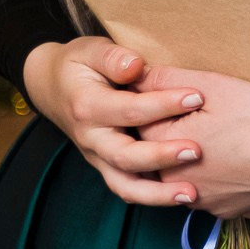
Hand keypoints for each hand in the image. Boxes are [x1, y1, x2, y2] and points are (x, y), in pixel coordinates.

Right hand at [21, 36, 203, 207]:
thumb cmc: (80, 65)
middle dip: (162, 156)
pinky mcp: (106, 167)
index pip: (130, 110)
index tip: (197, 97)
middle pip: (125, 156)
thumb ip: (113, 57)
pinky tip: (181, 198)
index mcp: (88, 106)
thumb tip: (135, 67)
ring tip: (190, 193)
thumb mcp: (90, 50)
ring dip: (157, 193)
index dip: (164, 104)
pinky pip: (126, 189)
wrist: (52, 87)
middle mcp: (91, 138)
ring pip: (124, 184)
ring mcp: (97, 157)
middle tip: (197, 151)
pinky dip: (151, 198)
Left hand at [136, 66, 249, 219]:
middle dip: (172, 136)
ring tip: (216, 141)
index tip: (178, 100)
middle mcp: (173, 181)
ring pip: (182, 177)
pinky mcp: (221, 211)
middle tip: (201, 120)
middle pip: (157, 154)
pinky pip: (209, 194)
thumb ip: (164, 78)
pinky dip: (215, 180)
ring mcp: (199, 200)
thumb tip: (130, 74)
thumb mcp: (212, 86)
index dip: (158, 107)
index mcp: (163, 147)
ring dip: (189, 162)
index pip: (139, 123)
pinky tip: (232, 163)